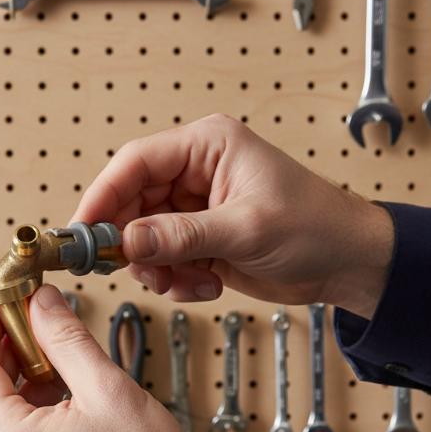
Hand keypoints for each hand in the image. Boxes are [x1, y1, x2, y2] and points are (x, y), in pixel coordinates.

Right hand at [73, 114, 393, 319]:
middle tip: (137, 270)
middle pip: (133, 204)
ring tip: (190, 280)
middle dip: (134, 243)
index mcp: (207, 147)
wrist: (346, 264)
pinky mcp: (200, 240)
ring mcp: (196, 209)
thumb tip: (128, 240)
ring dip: (159, 268)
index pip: (135, 163)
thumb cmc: (315, 227)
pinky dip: (177, 280)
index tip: (84, 232)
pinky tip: (207, 284)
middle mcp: (196, 174)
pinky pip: (165, 261)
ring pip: (145, 239)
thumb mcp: (245, 229)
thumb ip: (182, 235)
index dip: (103, 196)